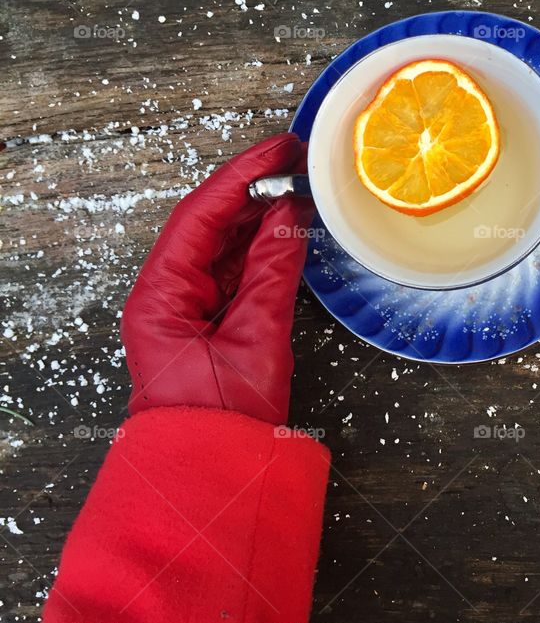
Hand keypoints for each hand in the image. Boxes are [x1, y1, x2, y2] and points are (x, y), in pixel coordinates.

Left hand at [121, 133, 312, 424]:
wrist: (211, 472)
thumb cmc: (221, 418)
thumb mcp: (256, 338)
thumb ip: (274, 272)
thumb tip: (290, 217)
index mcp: (160, 296)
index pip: (199, 218)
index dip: (239, 177)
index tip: (277, 150)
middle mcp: (166, 295)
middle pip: (208, 225)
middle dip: (250, 190)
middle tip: (293, 163)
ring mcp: (187, 307)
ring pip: (223, 246)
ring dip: (258, 217)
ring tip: (296, 189)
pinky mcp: (209, 321)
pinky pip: (234, 271)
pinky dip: (261, 248)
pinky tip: (286, 228)